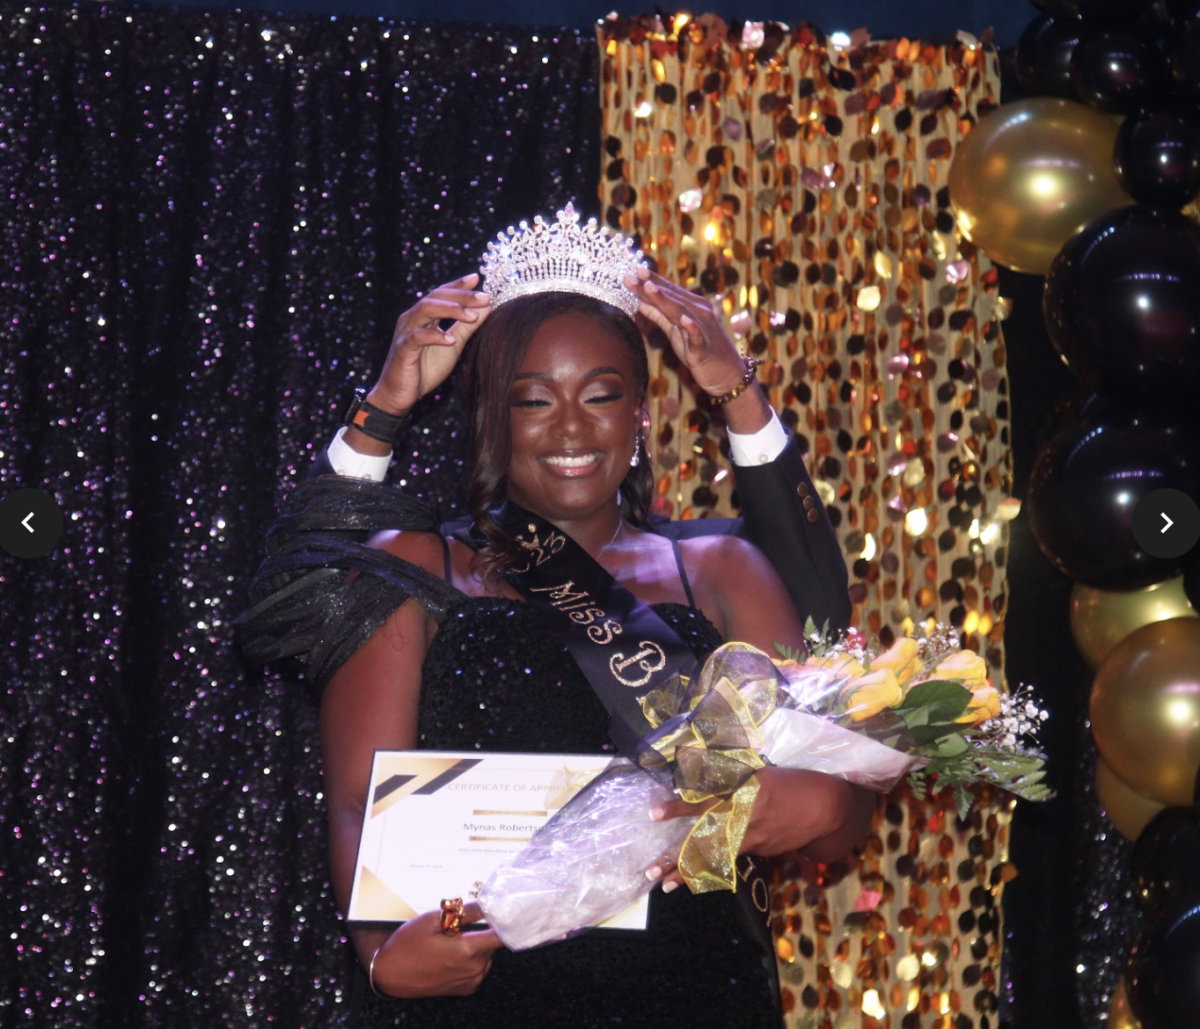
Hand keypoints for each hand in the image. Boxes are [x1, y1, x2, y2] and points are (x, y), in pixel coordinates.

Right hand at [364, 273, 492, 417]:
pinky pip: (417, 336)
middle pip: (436, 297)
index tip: (477, 278)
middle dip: (461, 295)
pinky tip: (451, 340)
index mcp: (423, 316)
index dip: (458, 285)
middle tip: (484, 297)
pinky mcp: (402, 349)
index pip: (441, 293)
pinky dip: (435, 336)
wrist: (400, 394)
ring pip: (425, 309)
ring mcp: (405, 332)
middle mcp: (412, 318)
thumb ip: (466, 326)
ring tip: (473, 316)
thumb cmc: (425, 368)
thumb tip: (486, 307)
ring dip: (451, 310)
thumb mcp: (452, 346)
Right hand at [368, 902, 503, 998]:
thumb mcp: (434, 920)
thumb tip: (487, 904)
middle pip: (493, 943)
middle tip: (460, 925)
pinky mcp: (466, 989)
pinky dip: (471, 958)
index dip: (507, 922)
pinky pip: (478, 968)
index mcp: (468, 951)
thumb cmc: (407, 946)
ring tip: (452, 940)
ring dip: (477, 945)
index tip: (507, 912)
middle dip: (482, 931)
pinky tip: (451, 953)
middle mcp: (473, 969)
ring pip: (486, 955)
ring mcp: (470, 981)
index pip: (502, 936)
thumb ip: (466, 912)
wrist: (389, 975)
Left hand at [622, 267, 770, 433]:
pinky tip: (683, 319)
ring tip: (649, 288)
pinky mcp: (704, 347)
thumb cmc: (699, 351)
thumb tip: (640, 301)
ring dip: (665, 299)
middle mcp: (698, 311)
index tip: (633, 270)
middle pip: (671, 297)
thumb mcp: (675, 332)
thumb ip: (659, 315)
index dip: (651, 280)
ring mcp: (702, 328)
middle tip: (633, 274)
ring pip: (681, 311)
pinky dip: (691, 326)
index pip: (668, 291)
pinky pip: (697, 335)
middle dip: (651, 286)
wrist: (727, 374)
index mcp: (690, 307)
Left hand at [645, 768, 866, 890]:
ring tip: (664, 884)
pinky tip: (693, 879)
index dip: (678, 808)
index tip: (654, 814)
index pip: (703, 801)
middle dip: (676, 856)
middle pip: (704, 840)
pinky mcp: (759, 850)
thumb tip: (697, 766)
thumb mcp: (758, 771)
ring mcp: (752, 838)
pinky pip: (730, 859)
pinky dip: (710, 869)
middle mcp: (744, 818)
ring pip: (714, 857)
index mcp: (742, 792)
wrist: (825, 808)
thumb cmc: (790, 782)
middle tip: (651, 869)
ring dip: (688, 872)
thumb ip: (728, 773)